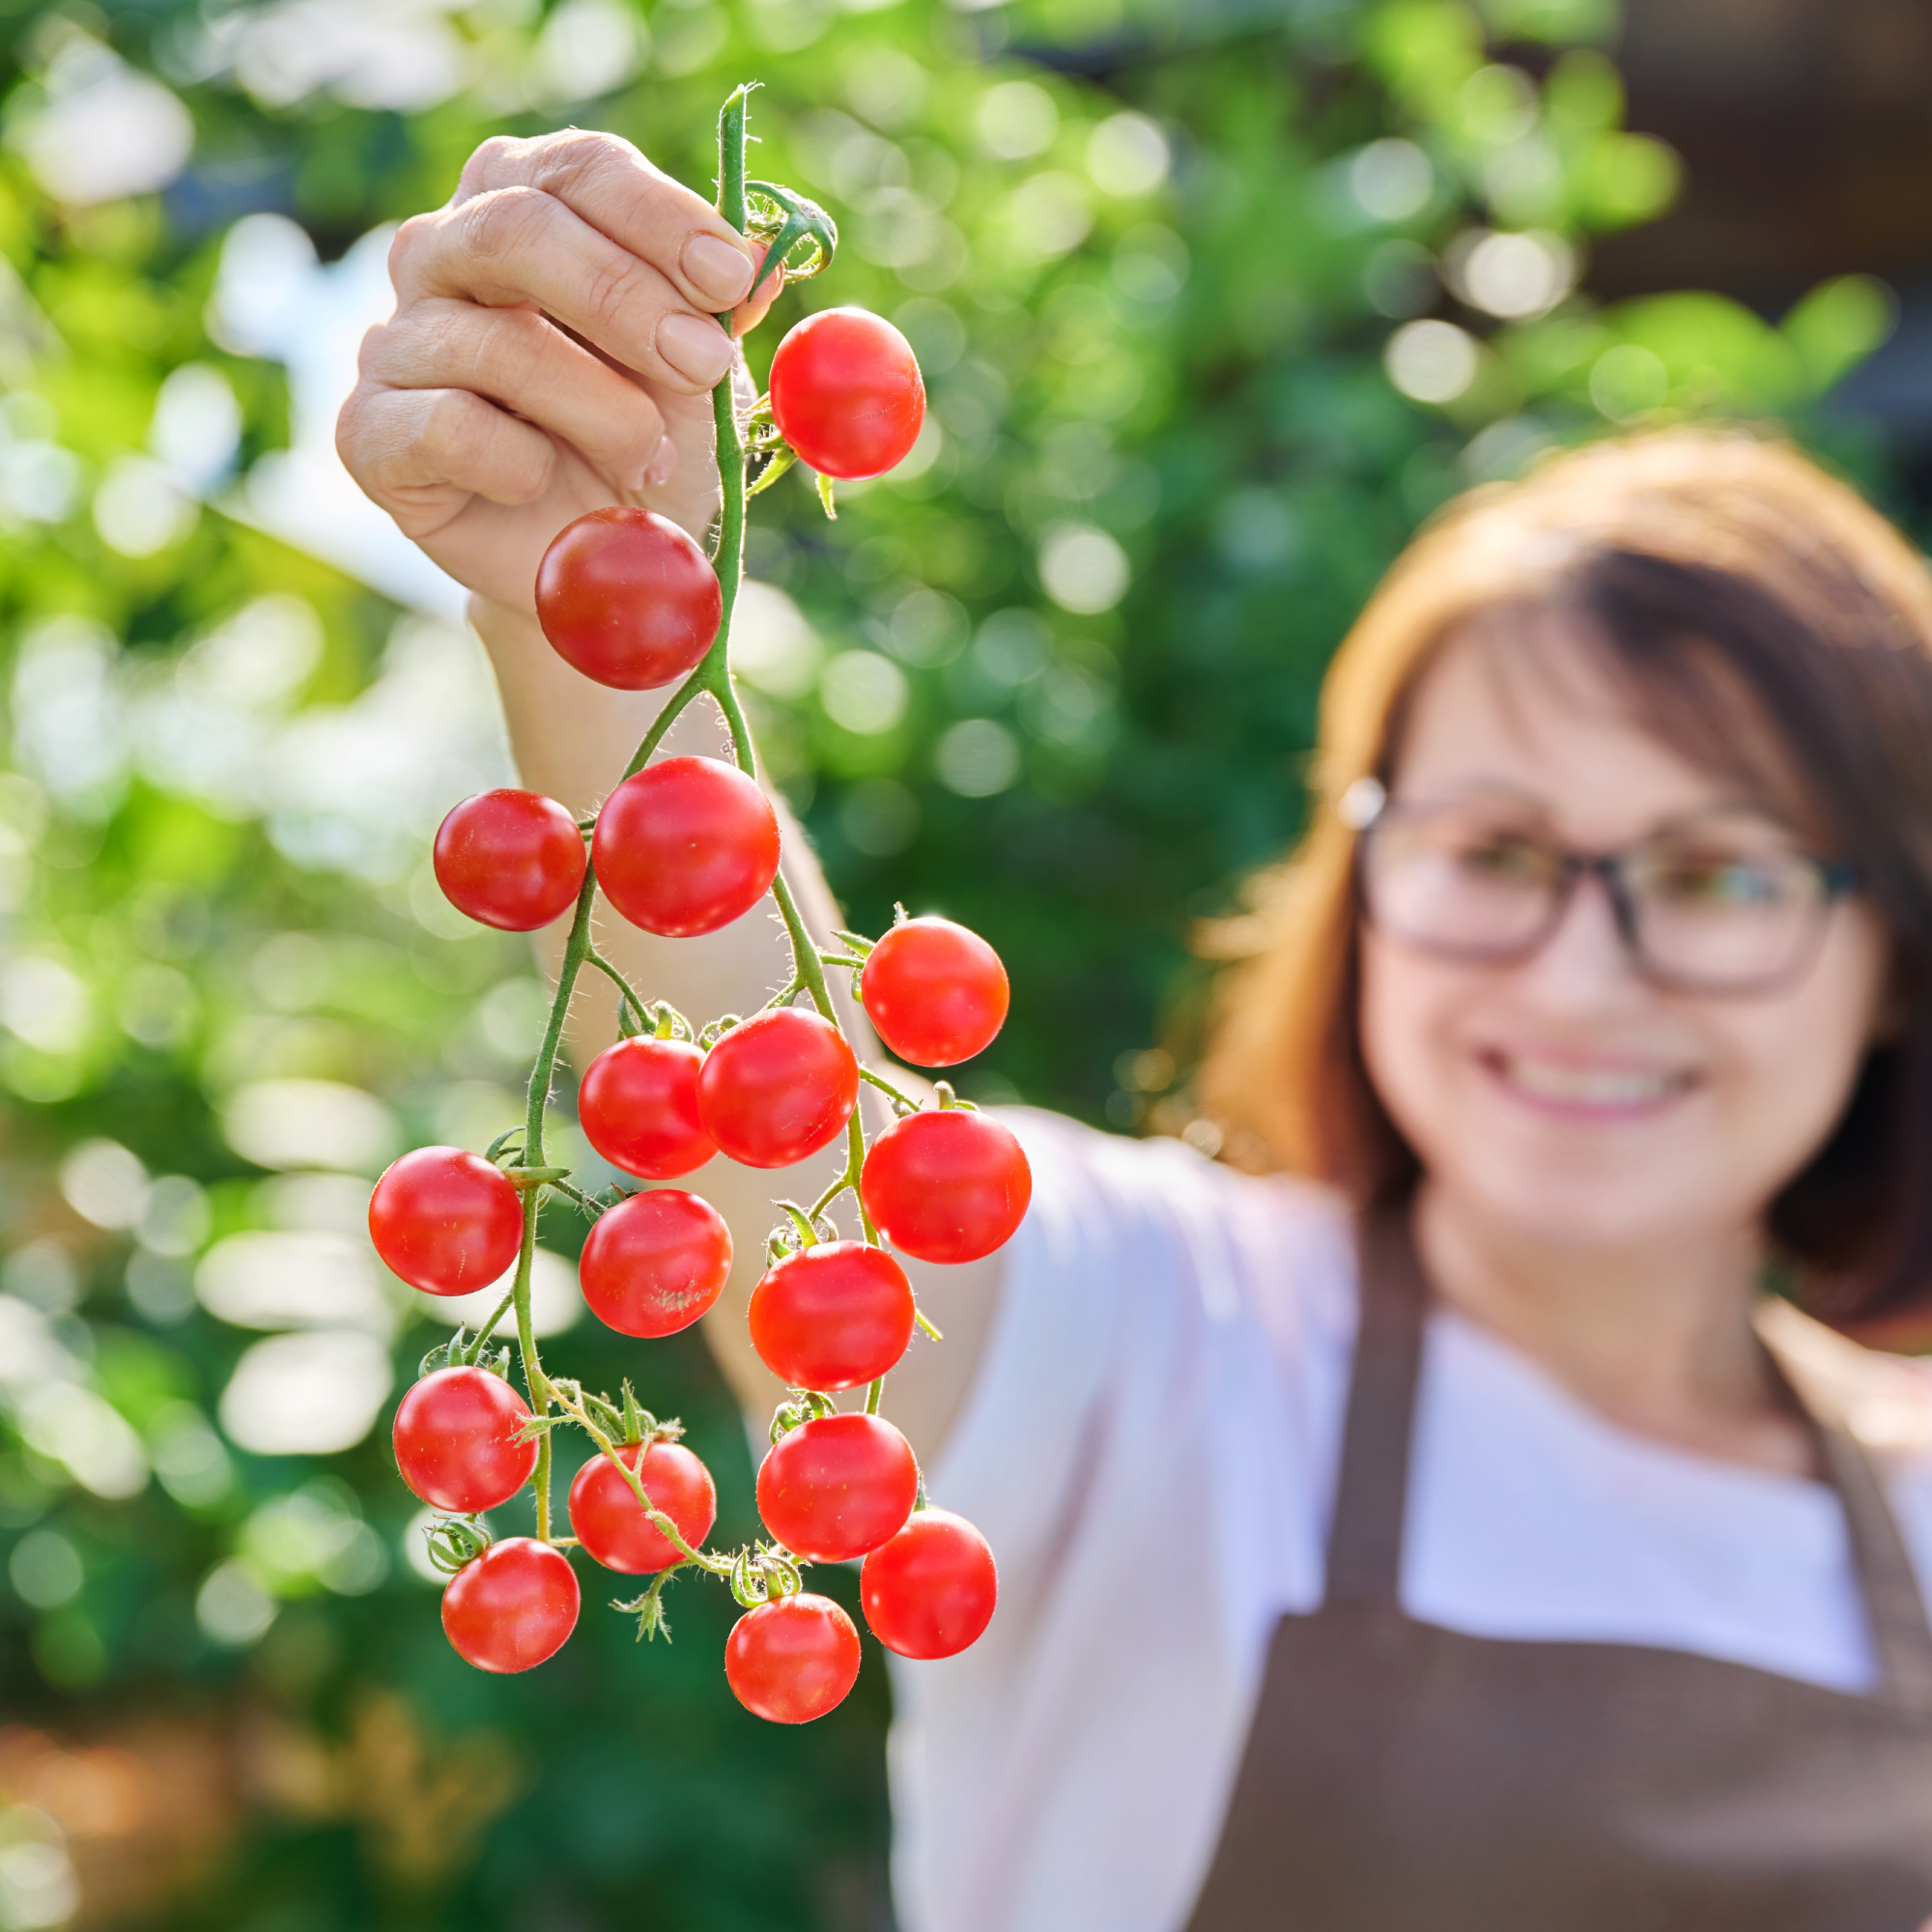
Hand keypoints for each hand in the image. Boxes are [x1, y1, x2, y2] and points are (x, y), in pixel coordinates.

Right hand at [336, 129, 782, 618]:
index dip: (659, 216)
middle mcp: (443, 255)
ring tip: (646, 459)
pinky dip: (518, 462)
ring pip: (497, 340)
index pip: (578, 169)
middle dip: (628, 300)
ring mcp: (396, 341)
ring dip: (601, 409)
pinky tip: (542, 483)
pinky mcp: (370, 432)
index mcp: (525, 207)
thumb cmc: (644, 451)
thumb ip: (720, 313)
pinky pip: (447, 426)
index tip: (730, 280)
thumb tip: (767, 258)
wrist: (594, 568)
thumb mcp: (700, 379)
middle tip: (703, 366)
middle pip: (518, 228)